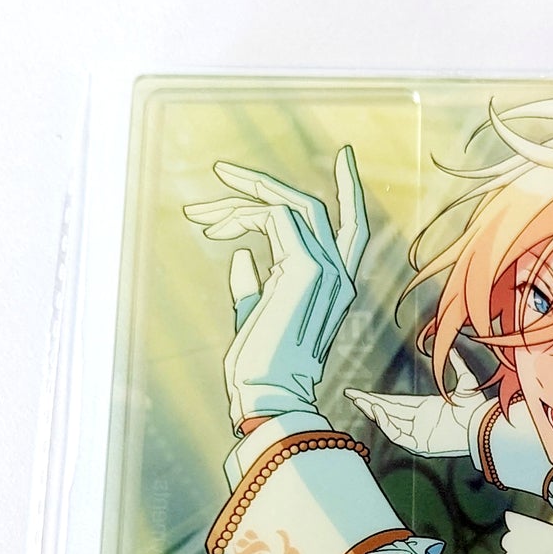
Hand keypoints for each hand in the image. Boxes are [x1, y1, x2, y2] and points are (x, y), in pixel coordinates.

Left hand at [183, 148, 369, 428]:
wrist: (268, 397)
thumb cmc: (260, 369)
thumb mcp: (255, 317)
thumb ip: (253, 285)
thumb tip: (239, 256)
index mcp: (334, 289)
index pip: (352, 230)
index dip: (349, 192)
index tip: (344, 156)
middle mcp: (339, 276)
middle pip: (313, 207)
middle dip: (265, 185)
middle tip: (222, 171)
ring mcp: (327, 270)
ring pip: (291, 205)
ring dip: (239, 199)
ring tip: (199, 213)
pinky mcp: (307, 267)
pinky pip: (273, 217)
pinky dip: (238, 215)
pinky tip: (212, 229)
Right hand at [345, 348, 488, 457]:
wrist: (483, 425)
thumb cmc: (477, 408)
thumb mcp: (466, 382)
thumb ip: (458, 365)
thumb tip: (453, 349)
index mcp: (426, 409)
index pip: (395, 403)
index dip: (377, 398)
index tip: (360, 393)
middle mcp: (419, 422)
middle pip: (387, 412)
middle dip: (368, 404)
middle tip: (350, 395)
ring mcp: (419, 435)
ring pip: (390, 423)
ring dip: (375, 412)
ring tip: (361, 401)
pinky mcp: (421, 446)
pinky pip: (398, 436)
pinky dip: (387, 425)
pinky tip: (378, 412)